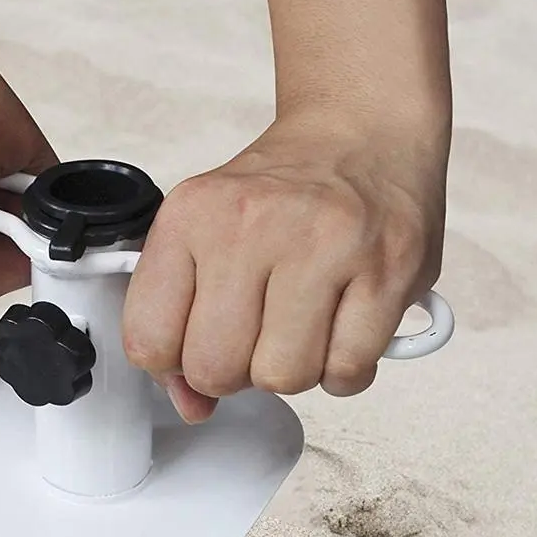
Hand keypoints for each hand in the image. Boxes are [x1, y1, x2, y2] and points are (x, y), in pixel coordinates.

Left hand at [121, 111, 448, 421]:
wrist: (363, 129)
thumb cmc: (281, 194)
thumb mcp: (204, 238)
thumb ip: (181, 325)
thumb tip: (192, 407)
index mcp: (190, 217)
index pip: (149, 342)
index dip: (174, 364)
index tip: (199, 342)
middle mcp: (252, 225)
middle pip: (215, 370)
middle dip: (235, 372)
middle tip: (258, 334)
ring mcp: (323, 245)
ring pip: (281, 379)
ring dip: (292, 371)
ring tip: (304, 326)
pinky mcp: (387, 269)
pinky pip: (346, 373)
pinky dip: (344, 369)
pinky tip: (343, 329)